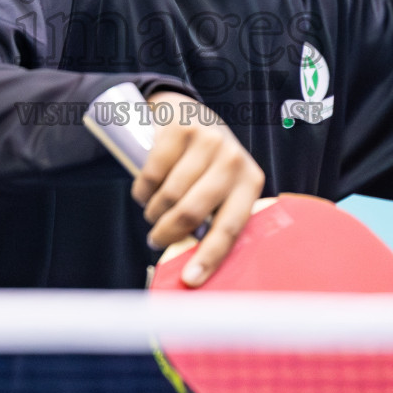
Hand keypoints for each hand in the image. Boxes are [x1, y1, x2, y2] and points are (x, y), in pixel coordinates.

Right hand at [134, 90, 265, 287]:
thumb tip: (194, 268)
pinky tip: (146, 190)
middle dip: (167, 234)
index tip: (190, 279)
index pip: (230, 227)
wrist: (187, 113)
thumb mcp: (221, 187)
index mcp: (250, 181)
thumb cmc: (206, 164)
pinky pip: (151, 175)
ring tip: (154, 210)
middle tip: (156, 239)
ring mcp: (206, 141)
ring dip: (153, 212)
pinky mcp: (179, 129)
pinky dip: (142, 191)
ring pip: (168, 196)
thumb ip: (214, 218)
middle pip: (192, 212)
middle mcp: (232, 159)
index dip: (209, 256)